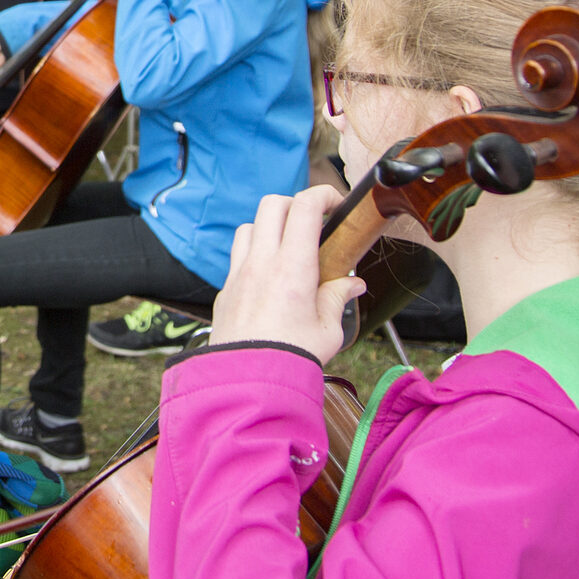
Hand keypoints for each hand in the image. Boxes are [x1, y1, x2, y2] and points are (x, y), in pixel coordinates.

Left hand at [207, 187, 364, 364]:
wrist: (249, 383)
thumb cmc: (291, 359)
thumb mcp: (328, 330)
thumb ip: (338, 298)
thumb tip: (353, 283)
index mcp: (292, 267)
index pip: (304, 207)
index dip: (322, 195)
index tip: (336, 204)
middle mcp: (261, 263)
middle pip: (272, 204)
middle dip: (296, 204)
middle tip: (314, 223)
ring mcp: (238, 274)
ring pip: (249, 226)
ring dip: (269, 227)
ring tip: (289, 249)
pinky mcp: (225, 290)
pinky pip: (236, 256)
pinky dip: (253, 254)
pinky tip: (268, 277)